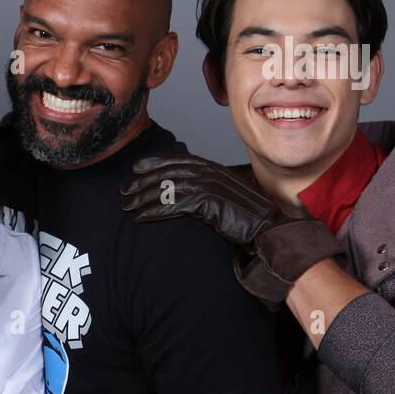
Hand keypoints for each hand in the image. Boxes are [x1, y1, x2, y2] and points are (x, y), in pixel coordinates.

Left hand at [120, 154, 344, 304]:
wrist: (270, 232)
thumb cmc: (250, 221)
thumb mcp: (226, 200)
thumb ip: (208, 194)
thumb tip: (187, 195)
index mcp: (215, 170)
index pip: (180, 161)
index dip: (155, 163)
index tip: (135, 168)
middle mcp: (212, 174)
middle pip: (169, 173)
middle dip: (143, 182)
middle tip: (124, 191)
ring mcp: (211, 187)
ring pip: (168, 188)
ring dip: (144, 198)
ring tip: (127, 207)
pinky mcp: (210, 203)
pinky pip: (175, 205)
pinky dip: (155, 211)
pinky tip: (141, 217)